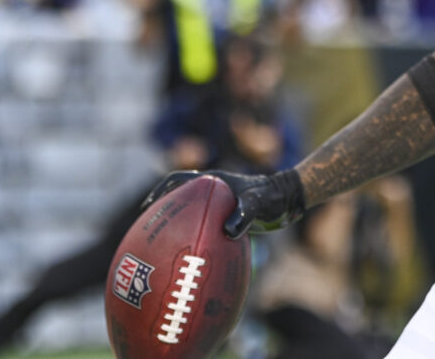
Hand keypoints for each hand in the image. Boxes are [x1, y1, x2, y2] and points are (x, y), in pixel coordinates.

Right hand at [143, 168, 305, 238]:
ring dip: (176, 223)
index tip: (147, 207)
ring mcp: (217, 202)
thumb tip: (228, 232)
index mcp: (212, 181)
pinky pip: (202, 224)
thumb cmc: (271, 197)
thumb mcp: (256, 204)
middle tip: (148, 230)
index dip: (160, 192)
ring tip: (162, 245)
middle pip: (179, 197)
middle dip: (162, 210)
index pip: (177, 180)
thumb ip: (243, 215)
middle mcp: (211, 190)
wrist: (287, 199)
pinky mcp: (224, 215)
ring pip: (190, 211)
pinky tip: (190, 254)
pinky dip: (193, 235)